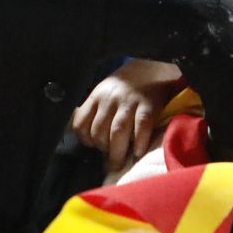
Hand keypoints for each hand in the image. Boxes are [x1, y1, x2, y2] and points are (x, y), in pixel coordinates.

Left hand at [70, 58, 183, 172]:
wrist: (152, 68)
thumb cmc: (126, 85)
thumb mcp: (105, 92)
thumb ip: (96, 111)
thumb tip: (91, 140)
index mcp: (96, 96)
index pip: (80, 124)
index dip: (85, 140)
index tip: (94, 147)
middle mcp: (110, 99)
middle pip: (99, 131)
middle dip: (103, 149)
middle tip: (110, 161)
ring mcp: (130, 102)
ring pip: (117, 132)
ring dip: (117, 153)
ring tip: (120, 164)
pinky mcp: (149, 105)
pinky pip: (141, 127)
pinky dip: (139, 142)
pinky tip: (139, 153)